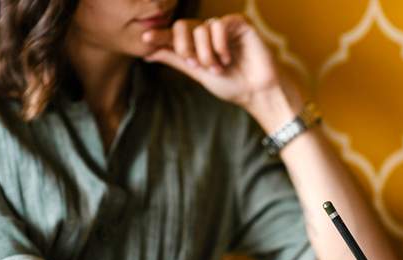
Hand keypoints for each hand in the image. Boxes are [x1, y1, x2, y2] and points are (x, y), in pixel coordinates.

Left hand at [141, 14, 302, 130]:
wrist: (257, 92)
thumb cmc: (232, 85)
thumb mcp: (198, 74)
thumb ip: (175, 60)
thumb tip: (147, 54)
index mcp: (199, 43)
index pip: (175, 34)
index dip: (160, 36)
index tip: (145, 40)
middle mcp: (210, 33)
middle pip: (183, 26)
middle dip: (186, 48)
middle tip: (197, 66)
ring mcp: (224, 27)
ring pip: (201, 28)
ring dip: (206, 52)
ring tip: (219, 68)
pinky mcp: (240, 24)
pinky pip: (219, 25)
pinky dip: (219, 44)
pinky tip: (227, 58)